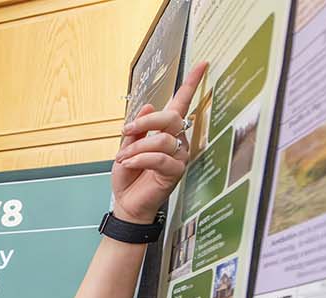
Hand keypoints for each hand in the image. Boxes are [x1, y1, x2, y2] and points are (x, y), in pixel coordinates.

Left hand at [111, 61, 209, 223]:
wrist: (127, 204)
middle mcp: (177, 141)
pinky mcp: (175, 172)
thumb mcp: (126, 147)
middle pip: (171, 117)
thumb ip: (137, 128)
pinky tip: (129, 164)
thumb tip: (148, 105)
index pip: (180, 104)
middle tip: (127, 130)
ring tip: (124, 157)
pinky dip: (139, 158)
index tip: (202, 64)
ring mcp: (178, 157)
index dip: (191, 84)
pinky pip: (158, 158)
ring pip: (161, 139)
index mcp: (166, 132)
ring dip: (137, 146)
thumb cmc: (129, 177)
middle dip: (146, 121)